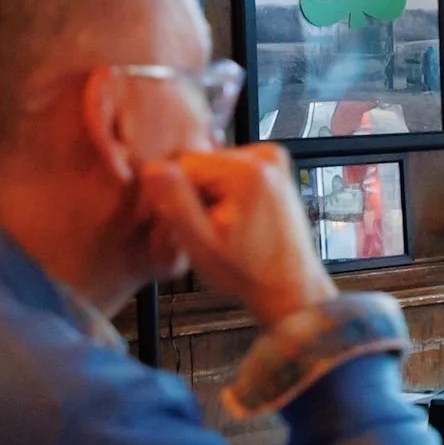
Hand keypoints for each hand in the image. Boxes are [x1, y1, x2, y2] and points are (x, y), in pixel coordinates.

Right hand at [139, 145, 337, 335]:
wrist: (290, 287)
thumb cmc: (250, 274)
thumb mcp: (200, 243)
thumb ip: (174, 202)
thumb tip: (153, 168)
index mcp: (248, 170)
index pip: (182, 165)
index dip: (170, 196)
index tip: (176, 224)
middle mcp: (266, 157)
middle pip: (199, 164)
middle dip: (190, 196)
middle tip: (201, 231)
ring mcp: (274, 162)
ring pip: (212, 168)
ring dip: (206, 196)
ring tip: (218, 228)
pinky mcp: (276, 170)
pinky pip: (230, 173)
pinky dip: (223, 193)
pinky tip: (229, 219)